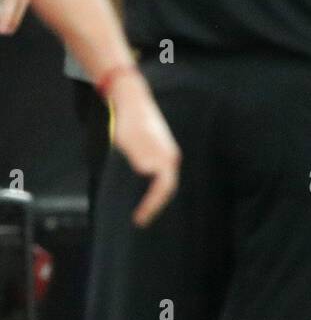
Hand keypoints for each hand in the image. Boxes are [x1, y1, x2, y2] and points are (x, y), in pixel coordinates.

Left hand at [109, 71, 180, 225]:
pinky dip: (151, 185)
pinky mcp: (159, 150)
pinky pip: (158, 174)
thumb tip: (148, 172)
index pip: (164, 189)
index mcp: (167, 157)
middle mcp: (170, 157)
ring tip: (140, 208)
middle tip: (140, 219)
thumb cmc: (130, 121)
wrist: (132, 100)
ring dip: (153, 195)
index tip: (140, 218)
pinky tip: (140, 189)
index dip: (152, 206)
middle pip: (167, 187)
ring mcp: (166, 153)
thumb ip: (141, 159)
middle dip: (154, 205)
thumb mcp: (131, 143)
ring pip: (163, 181)